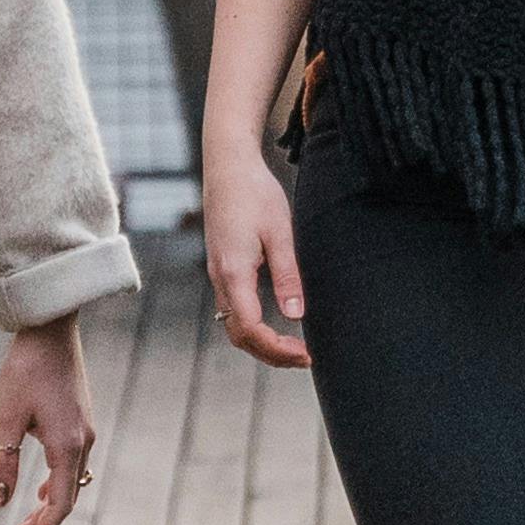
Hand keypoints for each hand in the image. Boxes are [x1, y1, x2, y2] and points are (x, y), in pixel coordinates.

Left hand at [0, 318, 95, 524]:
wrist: (51, 327)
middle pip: (65, 499)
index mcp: (67, 446)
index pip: (59, 507)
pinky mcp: (79, 420)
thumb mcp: (8, 418)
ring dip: (45, 506)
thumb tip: (1, 502)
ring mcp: (85, 430)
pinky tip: (38, 489)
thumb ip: (4, 463)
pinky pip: (71, 464)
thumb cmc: (26, 368)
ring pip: (69, 482)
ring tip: (20, 523)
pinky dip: (55, 484)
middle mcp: (83, 442)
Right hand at [201, 136, 311, 367]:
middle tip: (306, 358)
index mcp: (234, 272)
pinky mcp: (223, 268)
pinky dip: (254, 326)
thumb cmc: (255, 192)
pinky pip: (234, 310)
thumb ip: (288, 274)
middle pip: (239, 335)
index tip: (306, 354)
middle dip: (270, 354)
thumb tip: (298, 316)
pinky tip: (278, 324)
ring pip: (234, 325)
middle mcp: (220, 278)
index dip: (277, 349)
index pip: (250, 329)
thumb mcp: (280, 231)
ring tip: (296, 348)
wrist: (228, 166)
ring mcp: (218, 275)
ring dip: (262, 343)